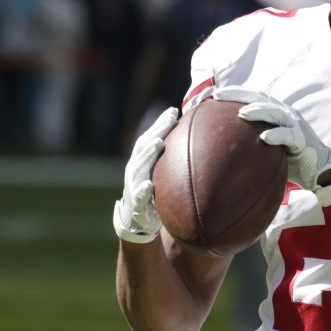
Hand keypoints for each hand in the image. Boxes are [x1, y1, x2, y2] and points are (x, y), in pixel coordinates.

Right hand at [113, 107, 179, 243]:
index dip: (161, 123)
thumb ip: (172, 160)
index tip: (174, 110)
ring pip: (138, 167)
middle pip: (144, 146)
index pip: (151, 137)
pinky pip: (138, 197)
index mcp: (142, 160)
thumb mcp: (162, 174)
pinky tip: (148, 186)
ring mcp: (133, 185)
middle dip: (156, 130)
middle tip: (169, 119)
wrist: (137, 221)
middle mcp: (135, 169)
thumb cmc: (153, 192)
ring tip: (157, 142)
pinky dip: (142, 190)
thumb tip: (198, 143)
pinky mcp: (135, 203)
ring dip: (147, 154)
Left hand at [214, 86, 330, 205]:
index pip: (253, 97)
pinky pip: (288, 136)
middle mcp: (285, 114)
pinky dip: (276, 135)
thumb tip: (220, 150)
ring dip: (258, 111)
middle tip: (220, 96)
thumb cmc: (288, 159)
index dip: (235, 92)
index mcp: (276, 113)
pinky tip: (264, 137)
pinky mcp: (302, 140)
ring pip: (275, 113)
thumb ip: (251, 142)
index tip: (215, 93)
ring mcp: (294, 125)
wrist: (317, 170)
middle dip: (240, 95)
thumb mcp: (268, 147)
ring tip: (242, 113)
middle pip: (261, 99)